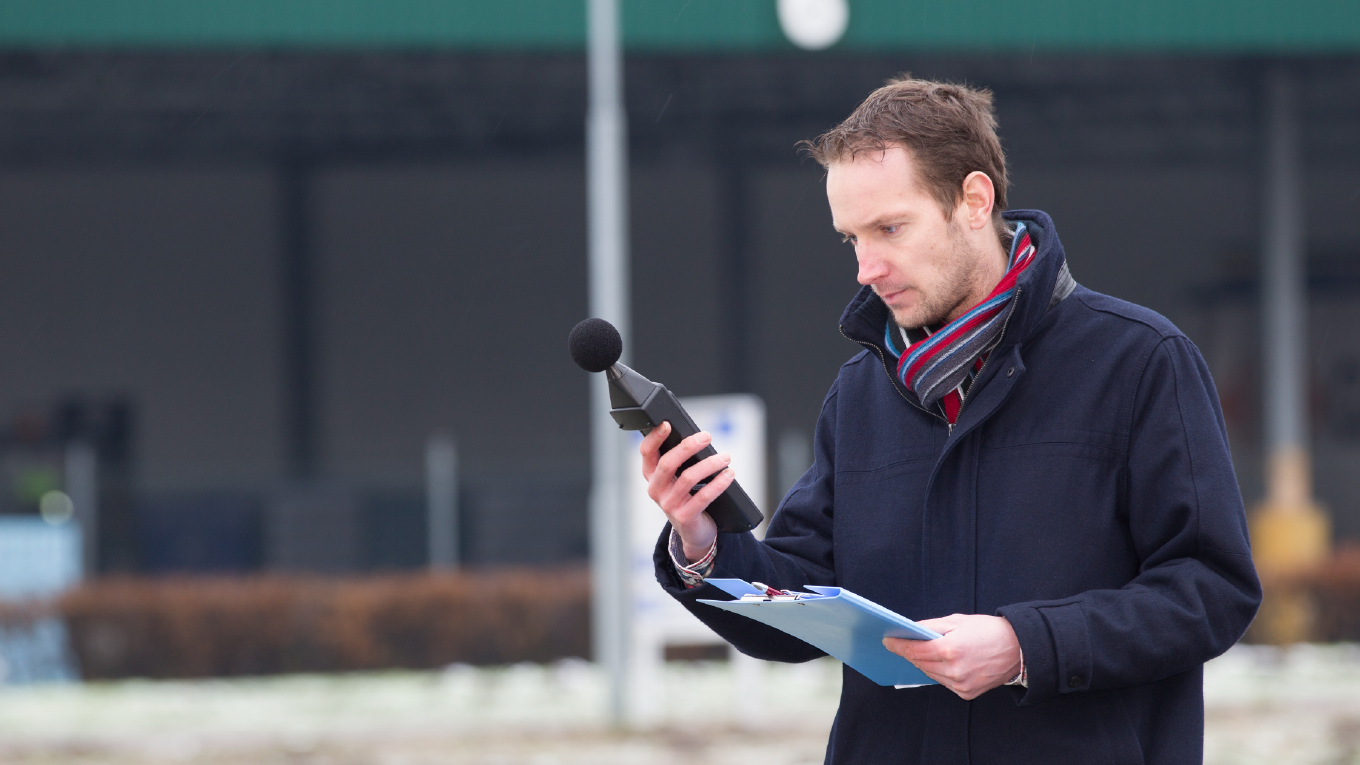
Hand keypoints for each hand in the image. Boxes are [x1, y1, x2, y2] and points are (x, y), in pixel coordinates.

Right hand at [639, 421, 732, 562]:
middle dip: (688, 447)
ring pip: (688, 478)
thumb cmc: (688, 497)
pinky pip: (703, 496)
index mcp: (651, 476)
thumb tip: (698, 438)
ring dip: (710, 464)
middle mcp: (656, 490)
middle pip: (668, 463)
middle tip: (706, 436)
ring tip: (725, 457)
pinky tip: (728, 474)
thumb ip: (681, 461)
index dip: (655, 437)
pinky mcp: (684, 517)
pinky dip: (718, 483)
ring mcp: (669, 505)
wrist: (694, 532)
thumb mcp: (678, 479)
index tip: (668, 424)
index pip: (646, 453)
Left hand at [882, 614, 1021, 699]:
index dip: (898, 645)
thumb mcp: (957, 621)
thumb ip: (930, 627)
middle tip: (900, 643)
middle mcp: (954, 671)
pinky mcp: (967, 693)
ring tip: (919, 652)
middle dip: (909, 653)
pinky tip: (940, 662)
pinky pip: (944, 682)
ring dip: (923, 663)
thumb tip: (909, 631)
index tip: (887, 640)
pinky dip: (939, 672)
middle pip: (920, 663)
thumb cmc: (987, 630)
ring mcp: (961, 685)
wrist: (1018, 649)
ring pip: (930, 674)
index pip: (915, 650)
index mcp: (951, 650)